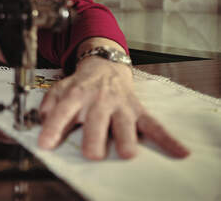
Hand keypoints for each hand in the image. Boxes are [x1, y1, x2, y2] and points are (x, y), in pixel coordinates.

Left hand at [37, 56, 189, 159]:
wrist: (104, 66)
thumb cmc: (80, 85)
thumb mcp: (58, 89)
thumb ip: (48, 106)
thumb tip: (42, 122)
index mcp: (76, 95)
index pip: (62, 111)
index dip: (53, 128)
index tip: (45, 144)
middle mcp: (98, 100)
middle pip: (96, 120)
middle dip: (94, 137)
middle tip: (92, 154)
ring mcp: (120, 105)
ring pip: (125, 123)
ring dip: (126, 139)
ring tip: (127, 154)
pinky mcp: (137, 110)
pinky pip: (154, 125)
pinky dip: (167, 139)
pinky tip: (179, 152)